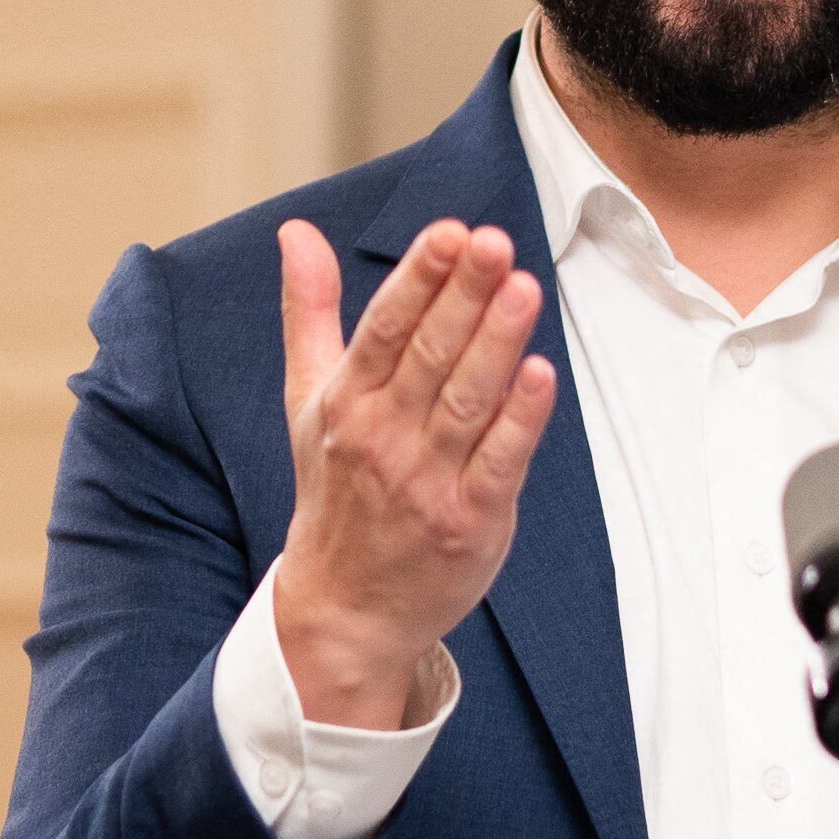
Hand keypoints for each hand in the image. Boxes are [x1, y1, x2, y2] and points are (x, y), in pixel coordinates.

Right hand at [267, 216, 557, 728]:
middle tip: (496, 242)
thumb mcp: (309, 397)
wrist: (344, 606)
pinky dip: (520, 420)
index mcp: (346, 400)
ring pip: (467, 401)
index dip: (419, 278)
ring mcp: (426, 481)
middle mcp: (382, 437)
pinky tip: (542, 376)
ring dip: (497, 344)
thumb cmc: (335, 488)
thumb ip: (311, 311)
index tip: (451, 233)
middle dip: (464, 296)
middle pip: (429, 355)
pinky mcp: (468, 521)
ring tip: (525, 288)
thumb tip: (296, 232)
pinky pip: (498, 463)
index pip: (385, 327)